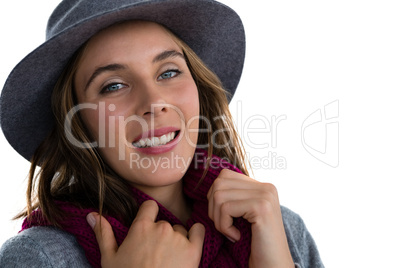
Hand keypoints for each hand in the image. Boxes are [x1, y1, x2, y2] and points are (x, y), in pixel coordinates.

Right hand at [87, 200, 204, 267]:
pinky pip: (199, 231)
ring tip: (169, 259)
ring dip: (176, 239)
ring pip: (180, 230)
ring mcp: (179, 238)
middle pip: (164, 222)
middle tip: (155, 254)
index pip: (150, 206)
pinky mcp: (193, 250)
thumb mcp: (109, 259)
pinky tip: (189, 246)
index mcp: (141, 227)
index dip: (149, 215)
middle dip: (160, 234)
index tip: (148, 226)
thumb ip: (103, 233)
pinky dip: (196, 235)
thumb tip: (92, 214)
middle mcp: (161, 228)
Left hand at [207, 169, 293, 267]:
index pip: (225, 175)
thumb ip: (233, 196)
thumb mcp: (243, 215)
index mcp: (262, 186)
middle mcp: (266, 187)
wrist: (272, 267)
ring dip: (218, 219)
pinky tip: (236, 236)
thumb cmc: (254, 245)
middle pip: (219, 183)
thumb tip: (211, 185)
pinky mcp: (261, 207)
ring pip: (219, 195)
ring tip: (231, 232)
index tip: (225, 217)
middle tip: (225, 227)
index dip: (215, 197)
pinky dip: (224, 226)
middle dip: (213, 208)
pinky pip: (226, 209)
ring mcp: (265, 195)